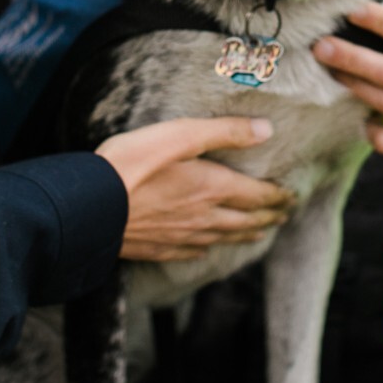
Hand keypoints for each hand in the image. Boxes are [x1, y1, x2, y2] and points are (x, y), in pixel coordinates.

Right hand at [96, 116, 296, 261]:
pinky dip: (209, 249)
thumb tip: (266, 130)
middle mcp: (203, 217)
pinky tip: (207, 249)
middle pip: (246, 221)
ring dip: (246, 235)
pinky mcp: (158, 248)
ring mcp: (181, 236)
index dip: (278, 197)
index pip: (257, 196)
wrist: (90, 208)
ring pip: (224, 239)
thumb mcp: (180, 134)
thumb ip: (224, 132)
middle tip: (284, 215)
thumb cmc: (133, 164)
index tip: (292, 196)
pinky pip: (193, 252)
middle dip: (269, 217)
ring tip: (258, 232)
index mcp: (212, 187)